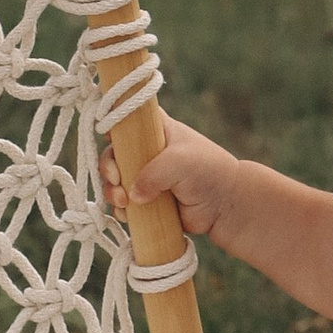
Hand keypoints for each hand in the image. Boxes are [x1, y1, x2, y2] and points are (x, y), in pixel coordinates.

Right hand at [104, 119, 239, 240]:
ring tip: (124, 201)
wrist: (224, 204)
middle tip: (117, 179)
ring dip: (111, 191)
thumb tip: (132, 196)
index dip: (113, 127)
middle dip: (108, 168)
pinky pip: (123, 204)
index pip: (125, 120)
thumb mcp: (179, 162)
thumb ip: (152, 174)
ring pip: (114, 182)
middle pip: (112, 154)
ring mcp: (143, 176)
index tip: (111, 141)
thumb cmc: (206, 171)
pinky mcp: (145, 200)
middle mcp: (145, 151)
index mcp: (155, 129)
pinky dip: (120, 209)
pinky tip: (127, 213)